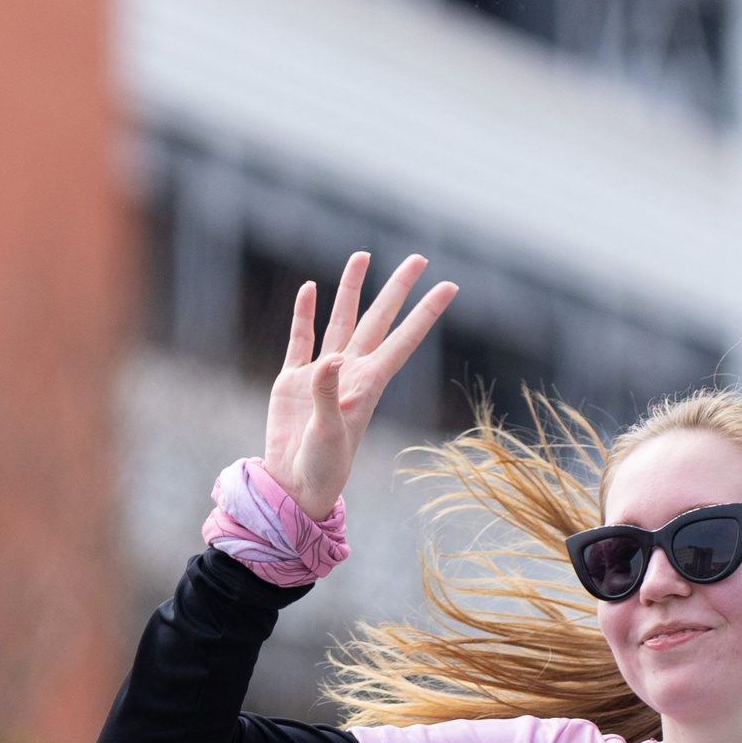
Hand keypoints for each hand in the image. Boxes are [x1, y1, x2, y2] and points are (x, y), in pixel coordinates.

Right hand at [262, 252, 456, 519]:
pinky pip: (301, 339)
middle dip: (397, 289)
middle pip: (378, 320)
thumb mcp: (328, 432)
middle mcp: (350, 373)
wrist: (294, 486)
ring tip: (362, 256)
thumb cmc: (322, 467)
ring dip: (351, 288)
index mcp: (369, 384)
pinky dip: (304, 313)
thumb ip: (327, 393)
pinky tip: (311, 289)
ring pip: (340, 320)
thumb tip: (329, 359)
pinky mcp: (292, 381)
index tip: (449, 286)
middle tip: (418, 258)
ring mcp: (321, 375)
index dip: (426, 313)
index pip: (403, 340)